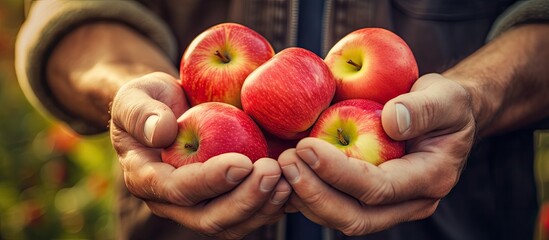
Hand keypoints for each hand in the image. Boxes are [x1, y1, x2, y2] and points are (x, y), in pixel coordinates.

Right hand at [110, 72, 290, 238]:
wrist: (168, 110)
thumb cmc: (150, 100)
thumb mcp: (135, 96)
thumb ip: (140, 112)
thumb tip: (161, 132)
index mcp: (146, 179)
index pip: (178, 190)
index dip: (210, 181)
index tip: (242, 162)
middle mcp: (172, 202)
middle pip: (209, 218)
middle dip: (244, 200)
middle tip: (272, 172)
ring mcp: (200, 205)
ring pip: (232, 225)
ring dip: (262, 207)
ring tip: (287, 180)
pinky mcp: (223, 201)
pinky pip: (248, 215)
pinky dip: (271, 205)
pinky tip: (292, 186)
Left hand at [278, 73, 475, 235]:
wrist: (444, 118)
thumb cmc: (446, 105)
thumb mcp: (446, 96)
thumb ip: (423, 108)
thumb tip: (391, 120)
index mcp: (430, 179)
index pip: (379, 188)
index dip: (339, 172)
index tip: (306, 147)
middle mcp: (409, 202)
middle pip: (355, 216)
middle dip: (315, 193)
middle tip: (287, 161)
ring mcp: (388, 206)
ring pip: (340, 217)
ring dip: (306, 196)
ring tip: (281, 165)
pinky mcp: (368, 200)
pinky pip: (334, 206)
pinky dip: (307, 195)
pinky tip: (286, 174)